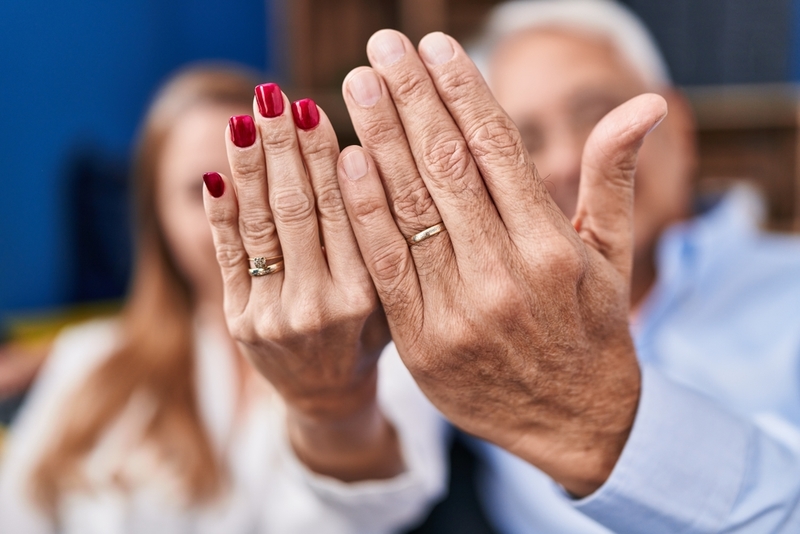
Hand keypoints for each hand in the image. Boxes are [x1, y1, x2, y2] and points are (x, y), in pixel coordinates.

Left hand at [203, 86, 399, 480]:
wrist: (326, 397)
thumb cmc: (366, 335)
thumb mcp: (390, 295)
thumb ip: (381, 241)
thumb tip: (362, 159)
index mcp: (363, 296)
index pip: (341, 211)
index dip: (325, 157)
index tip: (315, 110)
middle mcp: (317, 306)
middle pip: (297, 209)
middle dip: (283, 148)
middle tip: (274, 97)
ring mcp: (273, 316)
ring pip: (261, 226)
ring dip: (250, 168)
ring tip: (245, 119)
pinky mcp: (239, 321)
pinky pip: (228, 256)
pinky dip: (221, 214)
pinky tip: (217, 173)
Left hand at [336, 30, 666, 495]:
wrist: (576, 422)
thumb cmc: (593, 327)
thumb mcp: (613, 254)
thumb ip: (614, 176)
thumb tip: (647, 101)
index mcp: (553, 244)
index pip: (497, 148)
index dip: (463, 90)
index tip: (434, 45)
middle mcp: (506, 272)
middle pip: (447, 165)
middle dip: (412, 97)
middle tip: (383, 45)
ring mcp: (461, 309)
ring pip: (412, 206)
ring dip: (379, 138)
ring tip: (357, 83)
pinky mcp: (424, 341)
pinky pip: (387, 264)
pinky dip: (366, 210)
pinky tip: (348, 159)